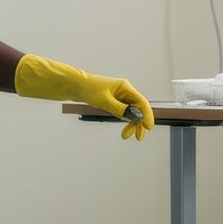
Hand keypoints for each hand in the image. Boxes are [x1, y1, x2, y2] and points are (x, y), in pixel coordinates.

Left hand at [15, 53, 155, 140]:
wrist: (73, 86)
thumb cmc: (88, 89)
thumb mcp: (105, 101)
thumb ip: (121, 110)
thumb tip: (135, 117)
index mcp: (125, 87)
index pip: (142, 102)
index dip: (147, 115)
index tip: (149, 127)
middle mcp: (124, 91)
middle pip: (138, 109)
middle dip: (139, 123)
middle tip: (137, 137)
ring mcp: (119, 97)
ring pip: (131, 113)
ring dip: (131, 124)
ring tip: (125, 136)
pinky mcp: (113, 102)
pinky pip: (123, 113)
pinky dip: (124, 122)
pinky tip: (124, 129)